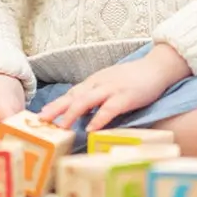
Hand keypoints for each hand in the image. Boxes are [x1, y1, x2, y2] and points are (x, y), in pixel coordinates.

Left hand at [38, 44, 190, 131]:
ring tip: (61, 127)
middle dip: (56, 108)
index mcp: (94, 82)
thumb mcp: (110, 85)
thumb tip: (83, 116)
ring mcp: (112, 89)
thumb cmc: (133, 79)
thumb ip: (97, 98)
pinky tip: (92, 129)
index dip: (56, 105)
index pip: (71, 94)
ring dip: (72, 114)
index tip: (40, 116)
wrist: (156, 68)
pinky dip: (99, 118)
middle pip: (73, 96)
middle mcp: (99, 84)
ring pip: (87, 100)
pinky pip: (109, 108)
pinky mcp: (126, 96)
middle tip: (41, 121)